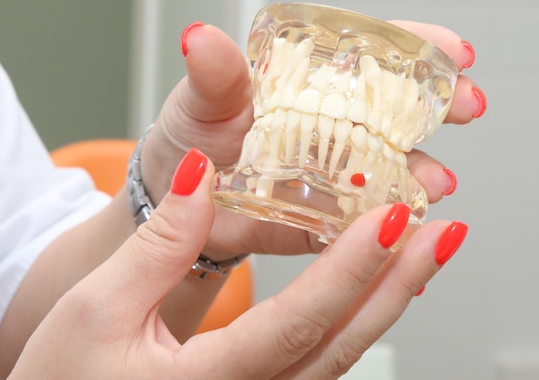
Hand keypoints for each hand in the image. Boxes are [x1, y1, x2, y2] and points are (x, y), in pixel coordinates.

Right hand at [8, 148, 466, 379]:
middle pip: (341, 344)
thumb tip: (203, 177)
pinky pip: (324, 362)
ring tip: (424, 251)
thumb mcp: (96, 307)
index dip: (348, 268)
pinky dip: (359, 320)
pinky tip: (378, 287)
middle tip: (443, 233)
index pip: (297, 322)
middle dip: (399, 284)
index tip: (391, 218)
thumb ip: (158, 244)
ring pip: (342, 357)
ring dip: (388, 301)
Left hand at [140, 21, 483, 259]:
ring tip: (435, 182)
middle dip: (440, 107)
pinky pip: (364, 225)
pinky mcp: (324, 218)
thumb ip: (213, 75)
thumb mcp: (202, 100)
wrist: (175, 198)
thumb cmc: (192, 136)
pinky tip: (410, 237)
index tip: (454, 53)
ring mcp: (334, 172)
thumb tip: (201, 38)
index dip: (418, 49)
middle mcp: (331, 125)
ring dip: (422, 174)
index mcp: (309, 84)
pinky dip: (390, 232)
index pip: (372, 56)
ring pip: (392, 169)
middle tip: (467, 108)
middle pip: (399, 109)